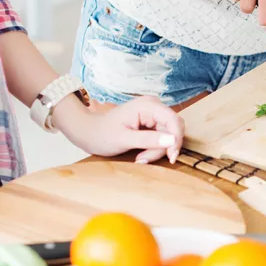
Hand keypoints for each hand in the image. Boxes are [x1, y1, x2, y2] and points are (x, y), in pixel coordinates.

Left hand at [57, 96, 185, 164]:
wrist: (89, 132)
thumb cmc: (102, 134)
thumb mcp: (124, 139)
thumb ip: (149, 139)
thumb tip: (172, 140)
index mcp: (148, 105)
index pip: (174, 121)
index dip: (176, 139)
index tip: (171, 157)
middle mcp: (154, 106)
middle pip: (173, 129)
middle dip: (163, 147)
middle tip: (144, 159)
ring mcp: (154, 114)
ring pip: (169, 135)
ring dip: (157, 150)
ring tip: (140, 158)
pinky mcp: (152, 122)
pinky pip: (163, 137)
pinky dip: (154, 148)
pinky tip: (142, 153)